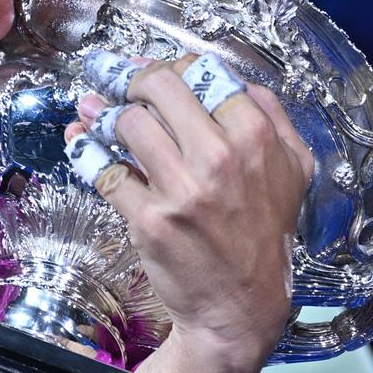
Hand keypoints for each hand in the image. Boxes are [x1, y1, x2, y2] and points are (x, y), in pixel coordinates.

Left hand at [69, 55, 312, 372]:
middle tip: (116, 81)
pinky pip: (104, 170)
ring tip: (95, 111)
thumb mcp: (293, 168)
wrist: (240, 306)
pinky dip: (85, 150)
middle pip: (158, 87)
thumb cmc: (263, 236)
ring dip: (104, 113)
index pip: (202, 72)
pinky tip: (80, 141)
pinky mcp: (149, 220)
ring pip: (127, 123)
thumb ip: (271, 115)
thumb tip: (231, 78)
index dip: (169, 66)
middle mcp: (220, 158)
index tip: (149, 71)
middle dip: (130, 79)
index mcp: (255, 137)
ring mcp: (182, 189)